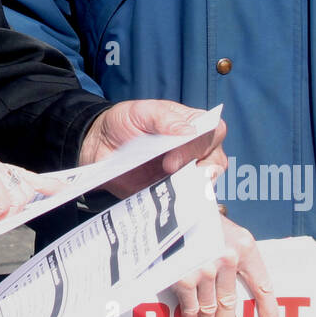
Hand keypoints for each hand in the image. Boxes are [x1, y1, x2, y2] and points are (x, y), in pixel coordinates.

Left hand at [78, 100, 227, 197]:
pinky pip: (185, 202)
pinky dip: (180, 204)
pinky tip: (165, 202)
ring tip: (169, 187)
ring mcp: (184, 173)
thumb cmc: (123, 122)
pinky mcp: (172, 191)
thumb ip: (164, 118)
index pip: (215, 131)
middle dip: (201, 170)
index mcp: (190, 125)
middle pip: (216, 161)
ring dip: (192, 189)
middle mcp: (193, 150)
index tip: (176, 155)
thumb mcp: (140, 111)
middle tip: (170, 170)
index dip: (203, 144)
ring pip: (206, 185)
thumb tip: (190, 131)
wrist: (99, 145)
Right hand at [170, 215, 278, 316]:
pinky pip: (191, 304)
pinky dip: (191, 315)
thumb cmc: (197, 215)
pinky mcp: (185, 276)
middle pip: (231, 303)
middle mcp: (228, 259)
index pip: (262, 284)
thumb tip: (234, 285)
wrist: (168, 203)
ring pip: (210, 308)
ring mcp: (206, 269)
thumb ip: (233, 255)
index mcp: (244, 246)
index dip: (268, 308)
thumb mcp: (223, 227)